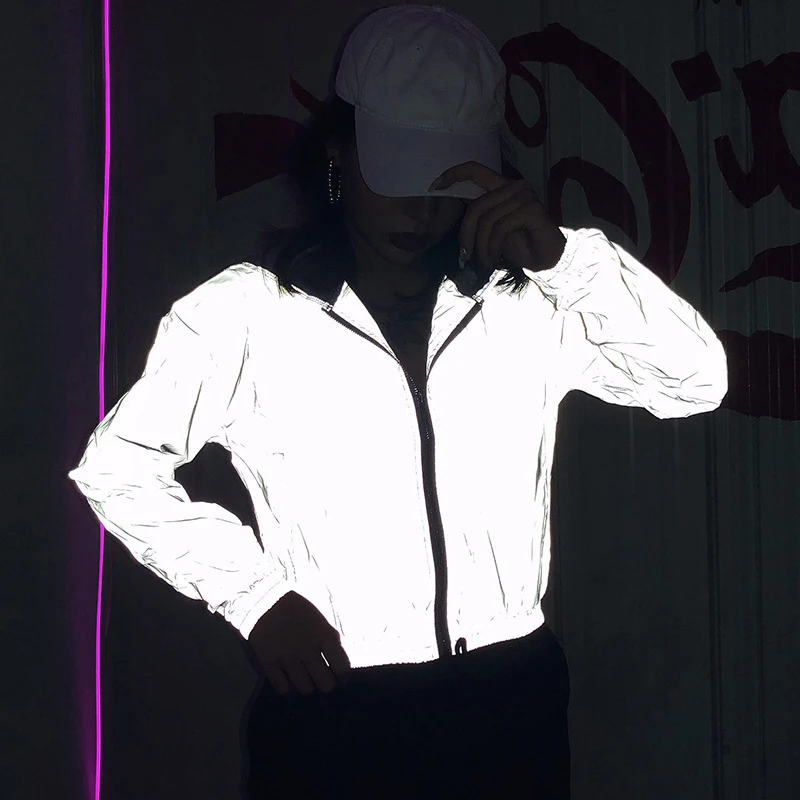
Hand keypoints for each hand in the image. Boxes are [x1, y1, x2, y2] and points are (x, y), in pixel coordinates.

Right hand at [248, 591, 352, 694]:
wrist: (262, 599)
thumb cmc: (295, 604)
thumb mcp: (319, 615)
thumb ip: (329, 635)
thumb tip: (339, 654)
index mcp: (323, 635)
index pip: (342, 667)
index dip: (344, 674)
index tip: (341, 674)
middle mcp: (308, 651)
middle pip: (325, 684)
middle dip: (326, 683)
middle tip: (322, 678)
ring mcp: (288, 659)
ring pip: (305, 688)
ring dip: (308, 685)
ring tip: (306, 678)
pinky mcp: (269, 663)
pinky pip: (282, 688)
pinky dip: (287, 687)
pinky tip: (288, 679)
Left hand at [430, 161, 565, 272]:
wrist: (546, 260)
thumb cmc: (519, 245)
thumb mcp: (491, 227)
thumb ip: (478, 214)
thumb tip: (453, 205)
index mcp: (502, 186)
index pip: (475, 170)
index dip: (453, 174)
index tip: (434, 186)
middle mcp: (514, 186)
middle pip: (476, 206)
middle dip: (466, 234)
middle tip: (465, 256)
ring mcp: (524, 195)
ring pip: (486, 220)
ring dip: (481, 246)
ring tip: (485, 260)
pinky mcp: (532, 208)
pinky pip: (500, 228)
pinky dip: (492, 248)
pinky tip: (493, 258)